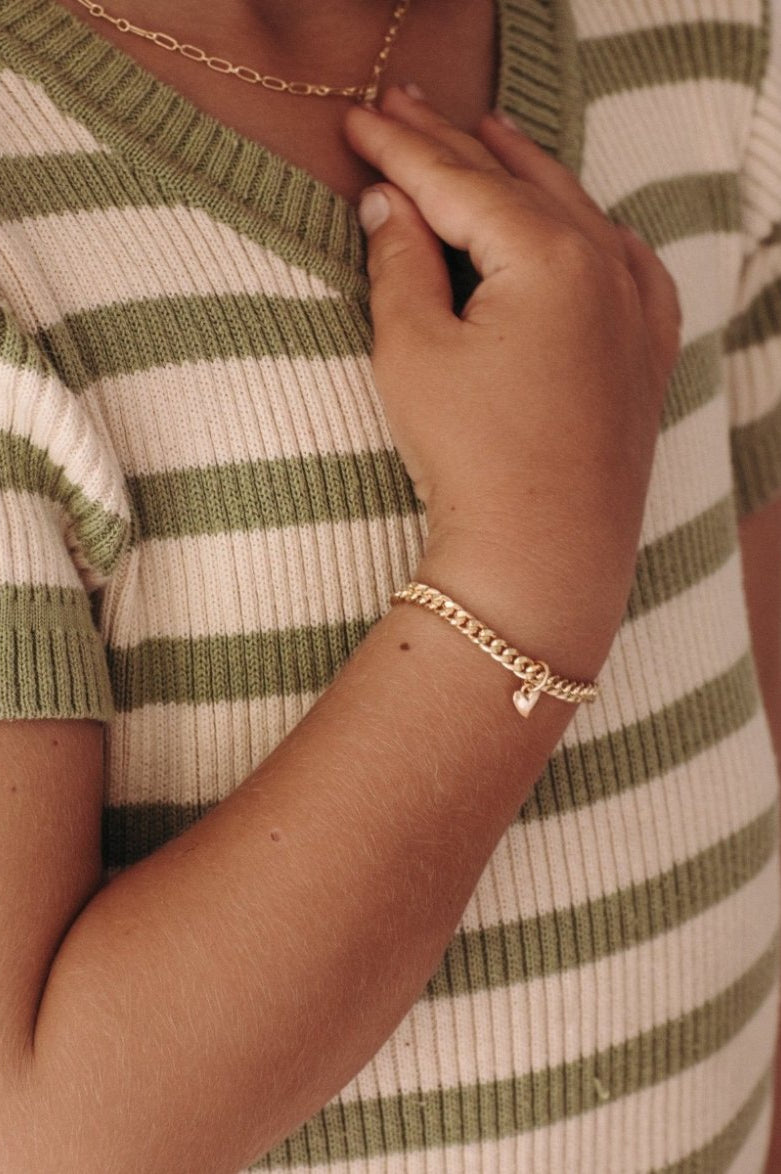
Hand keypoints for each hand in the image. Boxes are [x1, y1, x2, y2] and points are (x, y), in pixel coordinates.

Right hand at [344, 88, 680, 670]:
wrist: (543, 559)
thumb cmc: (473, 460)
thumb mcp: (413, 352)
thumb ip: (400, 263)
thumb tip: (390, 205)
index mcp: (548, 254)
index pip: (459, 180)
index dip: (401, 147)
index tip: (358, 119)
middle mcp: (606, 266)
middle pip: (517, 184)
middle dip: (453, 143)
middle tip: (401, 105)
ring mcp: (635, 309)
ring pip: (575, 213)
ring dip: (524, 173)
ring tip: (486, 133)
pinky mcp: (644, 354)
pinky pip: (627, 267)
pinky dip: (595, 232)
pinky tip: (586, 221)